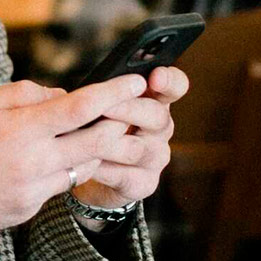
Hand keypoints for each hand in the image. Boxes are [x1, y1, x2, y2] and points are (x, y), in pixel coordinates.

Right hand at [0, 71, 181, 254]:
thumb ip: (20, 94)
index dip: (115, 94)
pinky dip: (63, 168)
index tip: (136, 83)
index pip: (82, 108)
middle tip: (126, 111)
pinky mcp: (28, 210)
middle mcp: (33, 163)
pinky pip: (60, 185)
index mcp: (19, 131)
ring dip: (93, 148)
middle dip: (119, 123)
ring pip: (85, 166)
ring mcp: (33, 191)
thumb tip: (60, 93)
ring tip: (85, 133)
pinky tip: (44, 159)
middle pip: (99, 141)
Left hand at [69, 64, 187, 211]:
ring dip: (111, 141)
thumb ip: (101, 94)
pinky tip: (85, 164)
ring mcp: (155, 158)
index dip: (169, 80)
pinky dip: (103, 169)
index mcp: (154, 101)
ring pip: (140, 148)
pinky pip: (125, 176)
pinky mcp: (144, 184)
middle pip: (157, 116)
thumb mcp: (95, 105)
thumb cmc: (91, 129)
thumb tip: (89, 88)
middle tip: (104, 107)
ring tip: (86, 137)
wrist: (86, 173)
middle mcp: (160, 128)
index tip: (155, 76)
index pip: (175, 86)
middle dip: (128, 109)